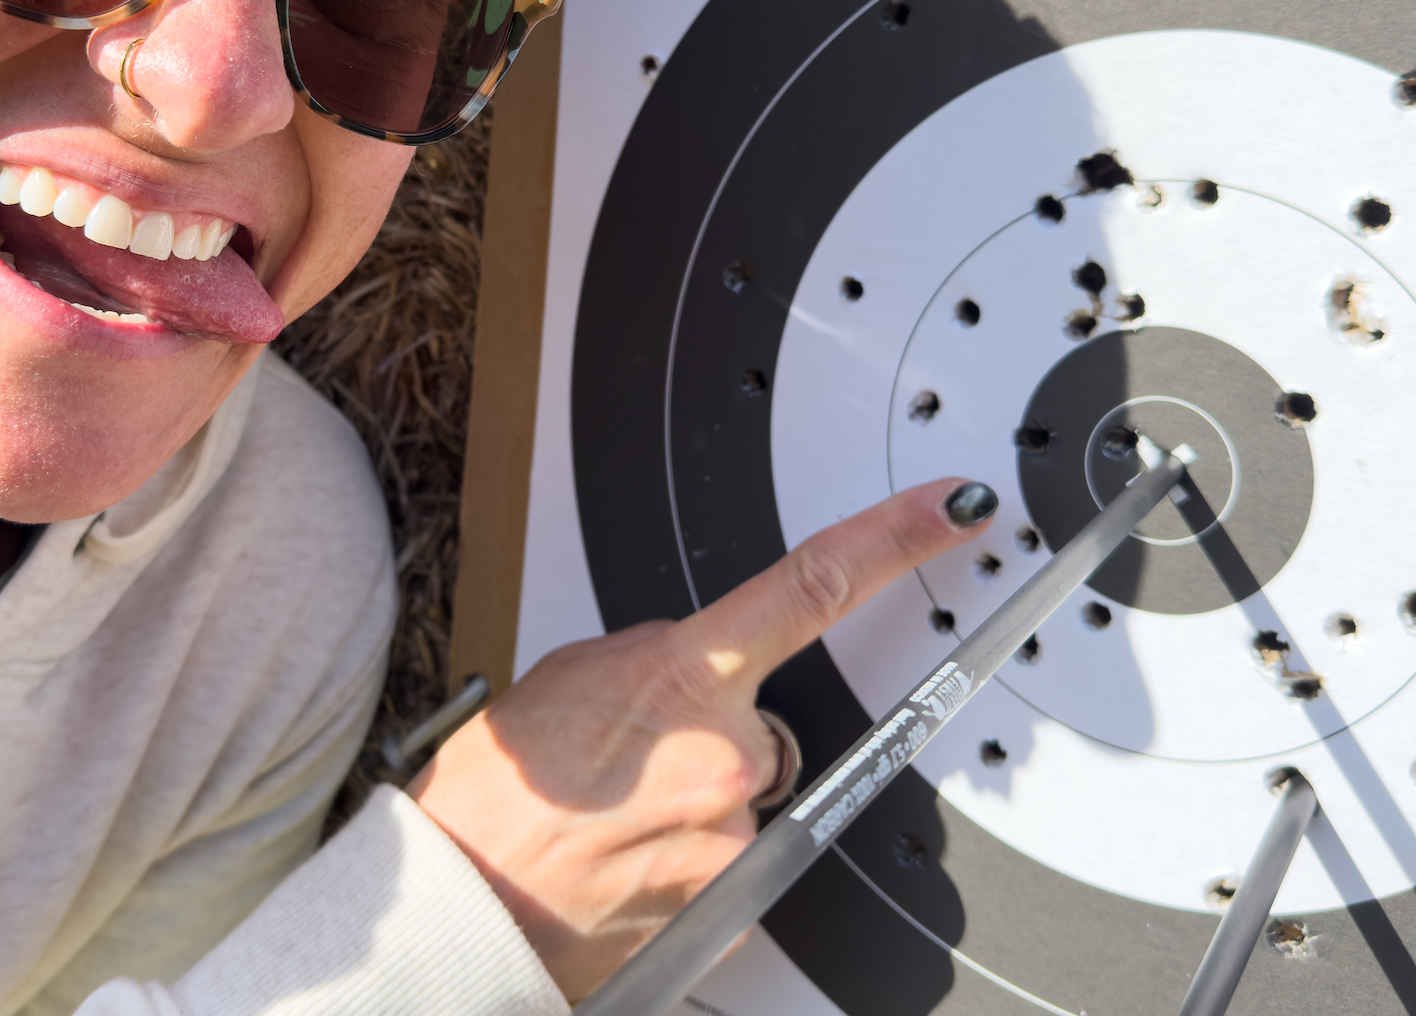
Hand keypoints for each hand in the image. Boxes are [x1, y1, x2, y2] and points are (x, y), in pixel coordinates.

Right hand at [407, 478, 996, 999]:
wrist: (465, 900)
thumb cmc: (498, 791)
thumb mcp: (572, 677)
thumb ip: (660, 660)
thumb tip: (700, 673)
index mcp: (683, 677)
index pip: (815, 586)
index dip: (897, 539)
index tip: (950, 511)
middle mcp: (726, 759)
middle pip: (764, 726)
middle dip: (712, 734)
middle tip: (633, 761)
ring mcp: (734, 838)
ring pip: (745, 800)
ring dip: (692, 802)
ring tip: (617, 818)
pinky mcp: (734, 905)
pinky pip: (732, 862)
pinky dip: (686, 857)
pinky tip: (628, 859)